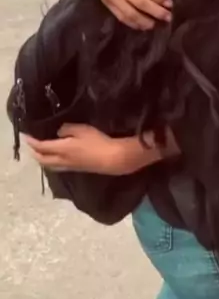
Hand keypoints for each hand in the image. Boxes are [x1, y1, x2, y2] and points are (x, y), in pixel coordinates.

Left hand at [24, 124, 162, 175]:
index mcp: (62, 149)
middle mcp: (62, 160)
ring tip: (40, 152)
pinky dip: (51, 162)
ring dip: (42, 159)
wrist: (111, 159)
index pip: (42, 147)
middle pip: (42, 160)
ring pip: (49, 165)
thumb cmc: (97, 142)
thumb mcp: (82, 129)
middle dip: (34, 153)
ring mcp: (69, 166)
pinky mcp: (76, 169)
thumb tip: (58, 132)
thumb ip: (67, 129)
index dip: (32, 142)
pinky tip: (54, 158)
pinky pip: (57, 167)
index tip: (26, 136)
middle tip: (31, 145)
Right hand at [80, 0, 172, 29]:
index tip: (169, 3)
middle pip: (139, 2)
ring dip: (144, 21)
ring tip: (156, 25)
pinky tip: (141, 27)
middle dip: (155, 11)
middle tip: (168, 17)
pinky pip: (119, 15)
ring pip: (129, 12)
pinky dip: (131, 23)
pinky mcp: (106, 2)